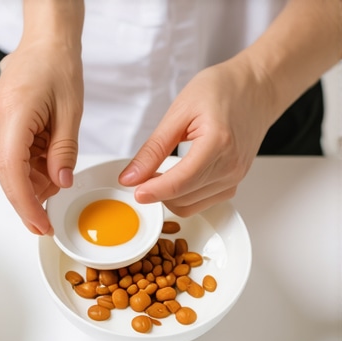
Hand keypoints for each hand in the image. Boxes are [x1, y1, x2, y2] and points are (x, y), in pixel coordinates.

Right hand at [0, 40, 82, 234]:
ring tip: (55, 164)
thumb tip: (60, 183)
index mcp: (12, 117)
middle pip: (9, 177)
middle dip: (35, 194)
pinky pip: (9, 160)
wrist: (44, 46)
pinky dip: (28, 167)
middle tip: (58, 194)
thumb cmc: (57, 68)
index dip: (26, 206)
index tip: (40, 225)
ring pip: (9, 172)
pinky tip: (44, 158)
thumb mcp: (71, 114)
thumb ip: (64, 153)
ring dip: (33, 179)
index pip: (13, 174)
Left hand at [118, 57, 272, 216]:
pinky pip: (202, 203)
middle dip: (156, 192)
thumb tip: (131, 177)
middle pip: (182, 198)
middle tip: (141, 176)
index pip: (179, 182)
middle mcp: (230, 166)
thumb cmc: (223, 90)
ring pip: (190, 206)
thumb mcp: (179, 112)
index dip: (152, 191)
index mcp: (217, 143)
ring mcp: (234, 177)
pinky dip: (183, 196)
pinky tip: (176, 178)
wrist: (256, 88)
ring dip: (168, 196)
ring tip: (158, 174)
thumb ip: (153, 149)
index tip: (134, 190)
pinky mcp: (233, 183)